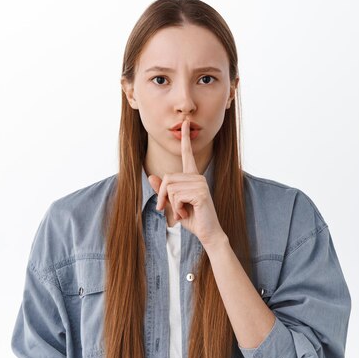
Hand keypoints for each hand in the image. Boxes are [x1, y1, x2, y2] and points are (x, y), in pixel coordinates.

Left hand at [147, 119, 226, 249]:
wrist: (208, 233)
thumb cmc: (192, 219)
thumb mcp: (173, 204)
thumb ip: (163, 191)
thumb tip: (150, 176)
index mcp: (192, 177)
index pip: (188, 154)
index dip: (185, 139)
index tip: (185, 124)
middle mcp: (197, 177)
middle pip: (167, 178)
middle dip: (162, 196)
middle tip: (171, 209)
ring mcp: (200, 184)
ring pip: (170, 188)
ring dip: (171, 205)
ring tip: (183, 212)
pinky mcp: (201, 193)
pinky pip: (176, 197)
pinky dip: (177, 209)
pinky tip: (187, 213)